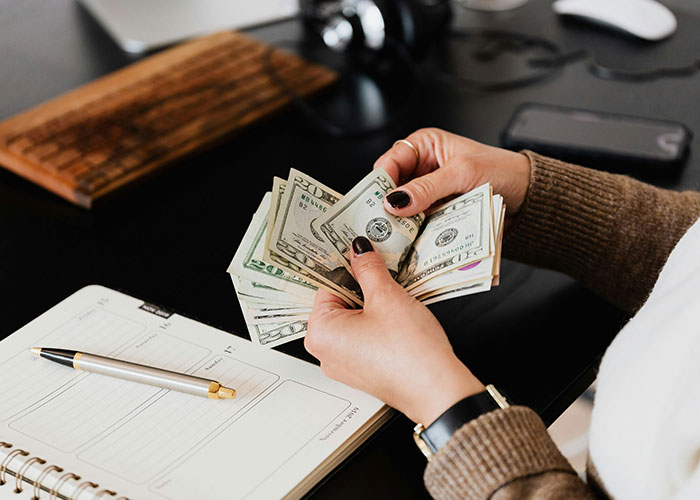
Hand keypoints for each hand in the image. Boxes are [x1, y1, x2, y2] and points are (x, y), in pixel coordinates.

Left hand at [305, 237, 484, 425]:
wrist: (438, 390)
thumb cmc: (410, 353)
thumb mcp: (387, 297)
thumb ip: (369, 268)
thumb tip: (359, 250)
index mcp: (320, 333)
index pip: (326, 285)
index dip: (348, 268)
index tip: (362, 255)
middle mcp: (326, 352)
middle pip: (339, 303)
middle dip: (362, 287)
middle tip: (384, 276)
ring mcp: (345, 364)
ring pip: (354, 320)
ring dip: (373, 305)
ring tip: (395, 300)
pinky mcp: (364, 370)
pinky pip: (364, 337)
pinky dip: (379, 324)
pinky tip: (398, 319)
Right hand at [375, 128, 530, 220]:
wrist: (528, 196)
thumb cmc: (501, 171)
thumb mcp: (461, 173)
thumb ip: (426, 187)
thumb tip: (395, 200)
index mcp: (425, 145)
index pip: (389, 162)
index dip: (380, 182)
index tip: (376, 202)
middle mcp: (423, 168)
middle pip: (392, 188)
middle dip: (388, 205)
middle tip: (382, 222)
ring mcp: (429, 192)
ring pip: (403, 208)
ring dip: (401, 221)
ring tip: (396, 235)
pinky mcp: (437, 212)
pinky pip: (418, 222)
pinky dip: (414, 231)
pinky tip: (411, 239)